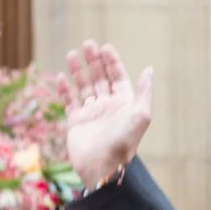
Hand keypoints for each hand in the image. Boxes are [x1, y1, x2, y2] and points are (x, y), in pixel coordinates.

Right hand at [64, 41, 153, 188]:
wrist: (102, 166)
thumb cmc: (123, 142)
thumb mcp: (140, 115)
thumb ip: (144, 92)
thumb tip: (149, 69)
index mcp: (123, 104)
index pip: (117, 77)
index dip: (112, 62)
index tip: (104, 47)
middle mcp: (107, 106)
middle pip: (100, 78)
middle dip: (94, 61)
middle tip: (87, 44)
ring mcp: (90, 114)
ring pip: (83, 86)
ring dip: (78, 70)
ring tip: (72, 53)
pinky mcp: (75, 122)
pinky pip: (69, 102)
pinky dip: (64, 90)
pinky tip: (61, 77)